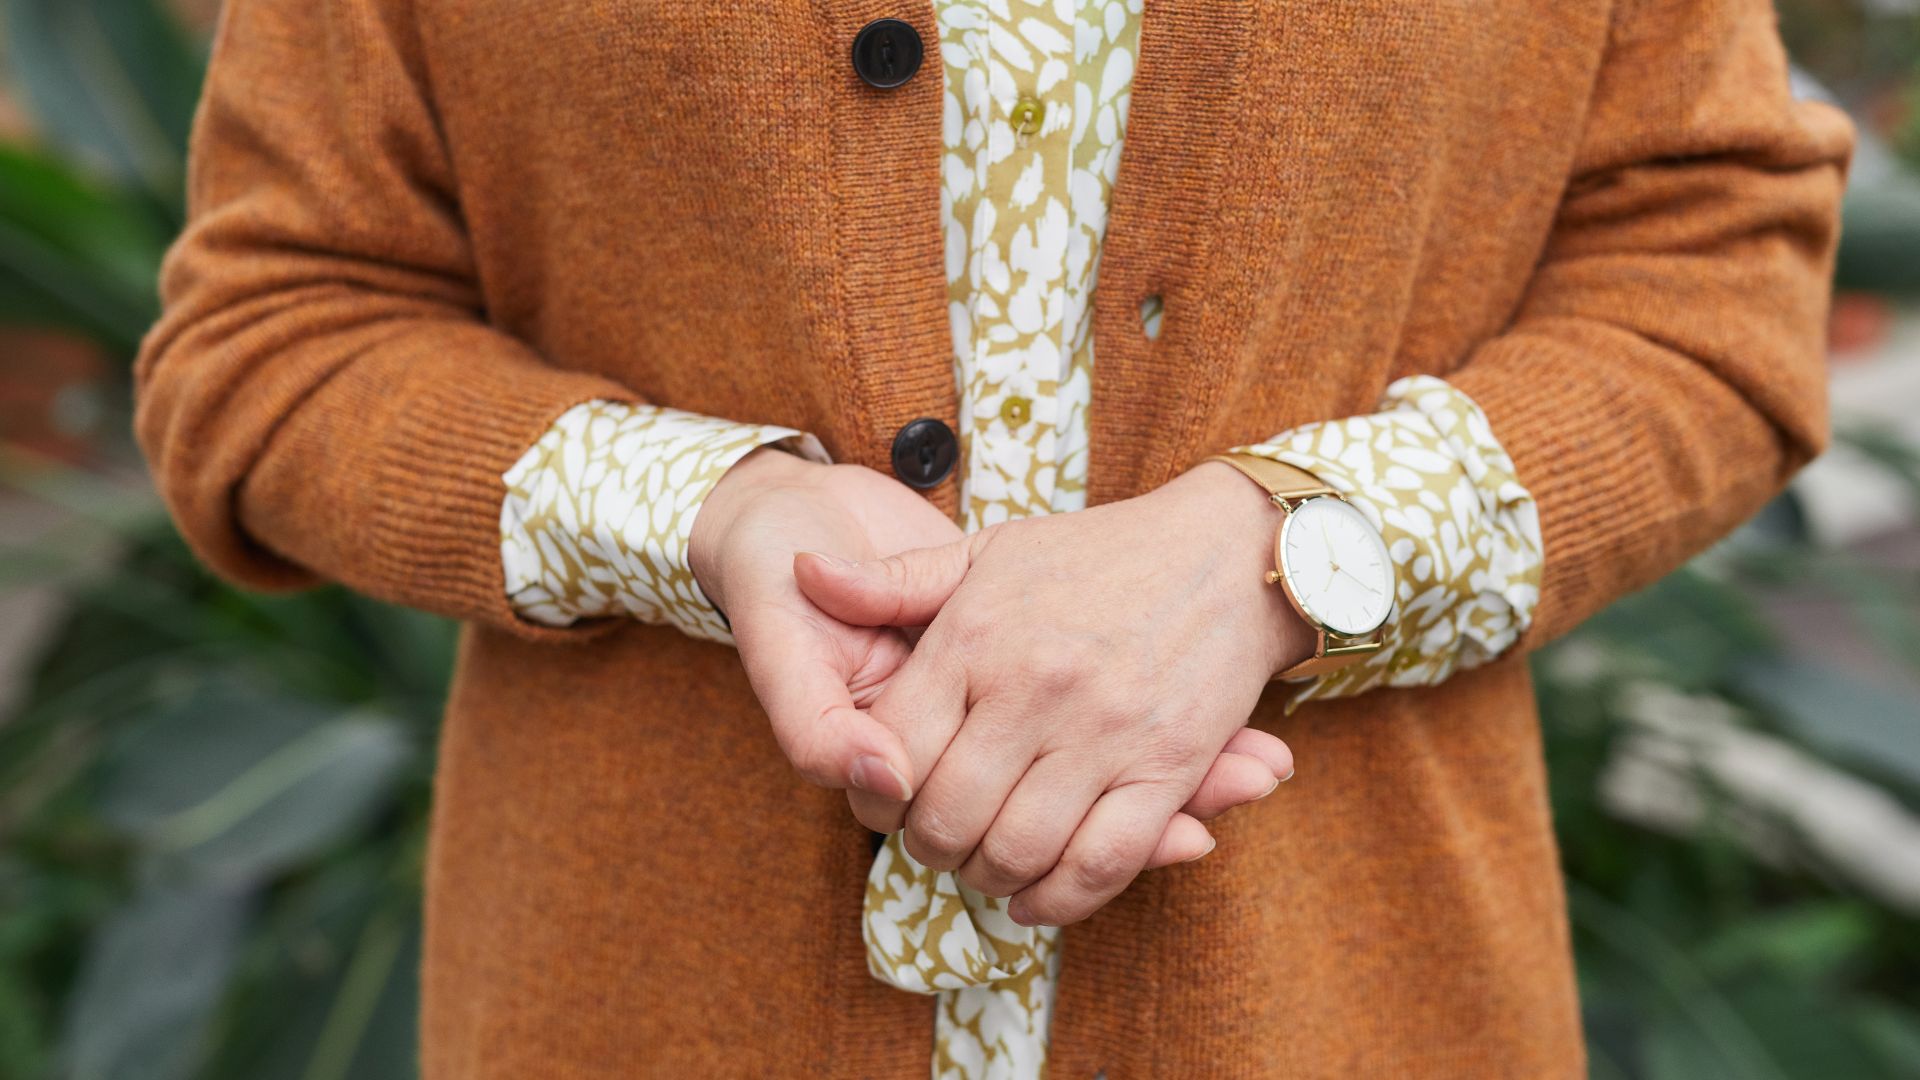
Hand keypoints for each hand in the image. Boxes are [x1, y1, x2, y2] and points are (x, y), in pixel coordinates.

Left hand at [794, 461, 1309, 924]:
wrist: (1226, 552)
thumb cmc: (1095, 554)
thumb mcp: (986, 550)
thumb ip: (892, 581)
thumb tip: (803, 572)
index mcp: (977, 637)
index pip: (895, 751)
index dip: (879, 794)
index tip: (891, 798)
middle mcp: (1034, 687)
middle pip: (948, 817)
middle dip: (931, 846)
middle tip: (938, 839)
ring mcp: (1103, 731)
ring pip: (1019, 849)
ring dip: (991, 876)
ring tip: (986, 862)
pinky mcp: (1166, 767)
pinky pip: (1101, 862)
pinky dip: (1061, 898)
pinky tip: (1037, 895)